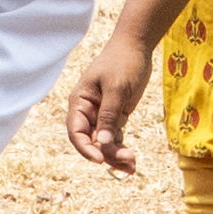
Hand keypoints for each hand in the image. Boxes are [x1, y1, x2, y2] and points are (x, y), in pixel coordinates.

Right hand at [62, 21, 154, 172]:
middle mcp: (88, 112)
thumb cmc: (123, 62)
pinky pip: (115, 138)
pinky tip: (132, 162)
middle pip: (91, 142)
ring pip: (103, 143)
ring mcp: (101, 116)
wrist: (136, 46)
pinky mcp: (116, 117)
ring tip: (132, 167)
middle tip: (128, 160)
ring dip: (116, 156)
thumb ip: (109, 115)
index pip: (76, 132)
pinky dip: (122, 149)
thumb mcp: (116, 88)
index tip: (99, 159)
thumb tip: (103, 142)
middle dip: (107, 154)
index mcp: (80, 102)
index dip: (85, 148)